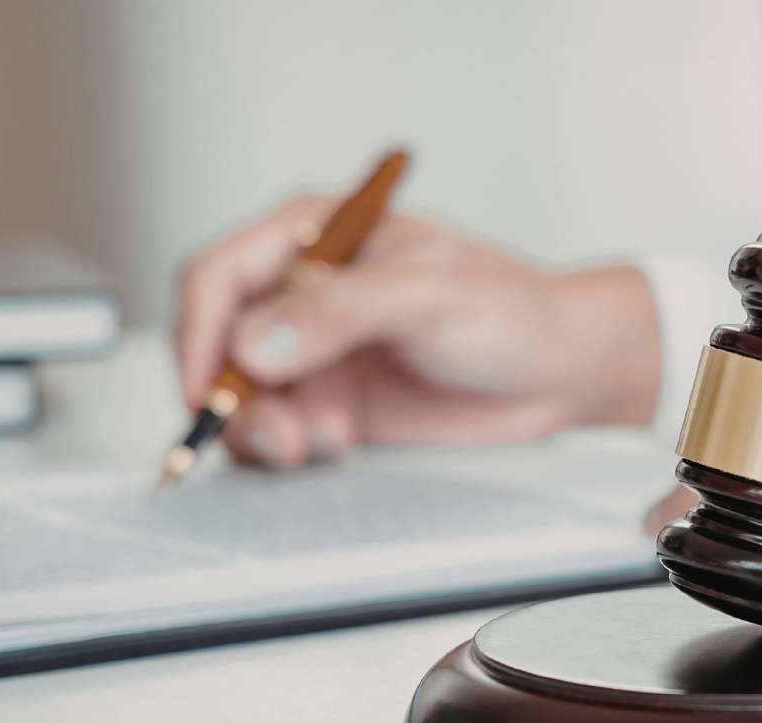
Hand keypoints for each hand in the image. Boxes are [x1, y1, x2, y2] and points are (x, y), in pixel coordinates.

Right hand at [174, 194, 660, 466]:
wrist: (561, 373)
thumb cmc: (512, 312)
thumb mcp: (428, 296)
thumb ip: (341, 312)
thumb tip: (256, 344)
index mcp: (313, 235)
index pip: (218, 275)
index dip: (200, 332)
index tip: (209, 385)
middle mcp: (301, 293)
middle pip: (218, 343)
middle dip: (236, 396)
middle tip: (282, 435)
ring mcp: (315, 352)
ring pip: (244, 396)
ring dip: (266, 429)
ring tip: (324, 442)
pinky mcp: (333, 405)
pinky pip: (278, 431)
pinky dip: (290, 448)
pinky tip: (335, 447)